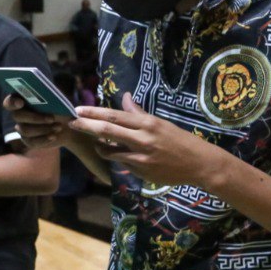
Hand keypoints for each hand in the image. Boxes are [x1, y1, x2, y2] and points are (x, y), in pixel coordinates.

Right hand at [2, 94, 72, 149]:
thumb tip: (51, 98)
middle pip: (17, 116)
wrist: (68, 124)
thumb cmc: (61, 107)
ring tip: (58, 126)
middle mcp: (20, 113)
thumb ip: (52, 97)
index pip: (9, 101)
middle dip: (35, 118)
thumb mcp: (59, 100)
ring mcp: (22, 128)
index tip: (21, 103)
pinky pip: (31, 142)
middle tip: (52, 118)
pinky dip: (43, 139)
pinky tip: (54, 136)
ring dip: (43, 129)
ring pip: (25, 130)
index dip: (12, 102)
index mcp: (23, 100)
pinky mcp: (28, 140)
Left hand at [69, 93, 222, 188]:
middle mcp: (143, 139)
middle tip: (71, 123)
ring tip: (97, 143)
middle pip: (107, 131)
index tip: (78, 110)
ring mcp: (141, 157)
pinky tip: (118, 155)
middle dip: (86, 126)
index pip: (115, 116)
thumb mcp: (160, 123)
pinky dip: (116, 158)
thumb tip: (126, 97)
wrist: (198, 164)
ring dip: (100, 146)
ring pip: (110, 151)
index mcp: (147, 123)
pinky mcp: (142, 172)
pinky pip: (122, 163)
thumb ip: (139, 114)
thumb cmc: (179, 140)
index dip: (94, 113)